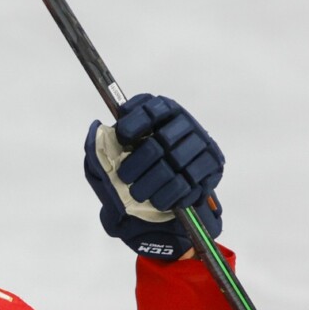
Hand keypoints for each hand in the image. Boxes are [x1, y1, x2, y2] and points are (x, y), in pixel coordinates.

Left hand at [84, 93, 222, 259]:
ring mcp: (202, 143)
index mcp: (163, 112)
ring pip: (175, 163)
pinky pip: (189, 182)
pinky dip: (169, 195)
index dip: (135, 122)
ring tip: (138, 194)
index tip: (121, 138)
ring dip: (151, 182)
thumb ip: (101, 143)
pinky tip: (158, 201)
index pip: (152, 107)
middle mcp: (185, 123)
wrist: (167, 196)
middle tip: (124, 178)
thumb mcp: (116, 156)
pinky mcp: (213, 165)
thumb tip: (96, 128)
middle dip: (138, 162)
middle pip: (162, 140)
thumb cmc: (138, 169)